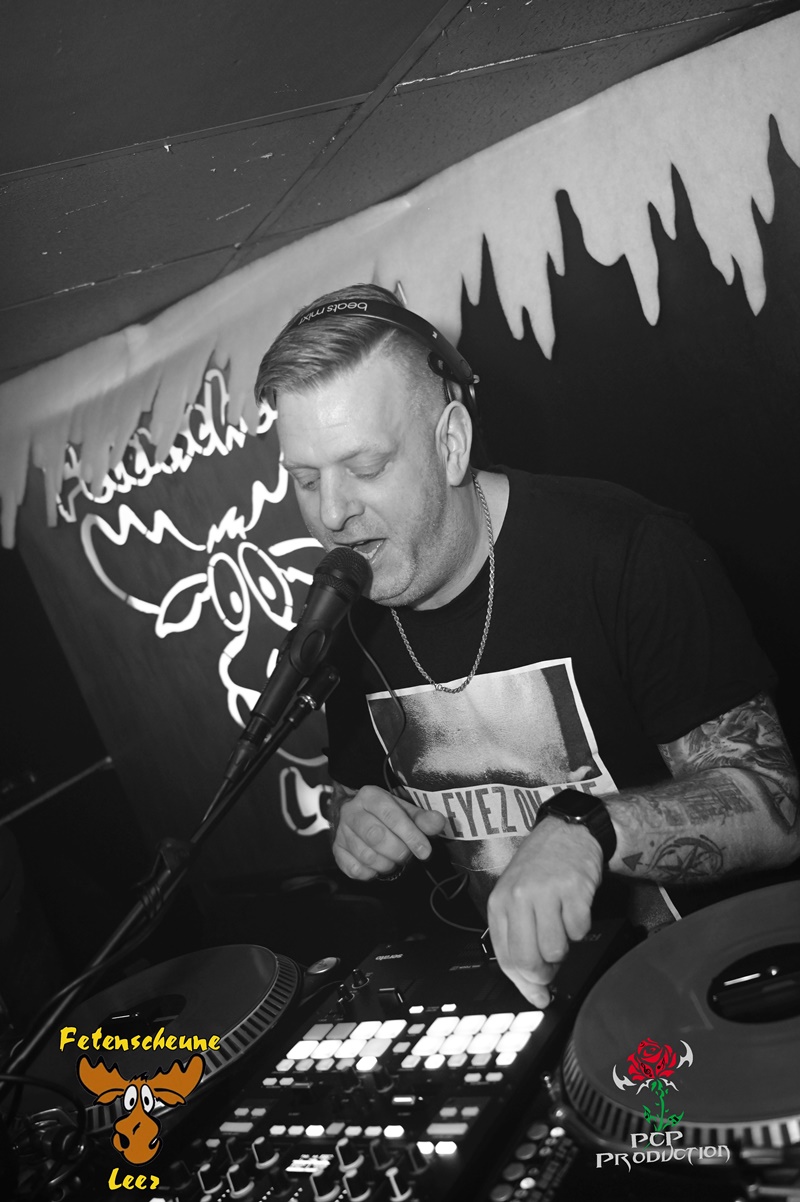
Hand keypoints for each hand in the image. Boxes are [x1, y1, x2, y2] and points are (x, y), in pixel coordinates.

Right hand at [331, 785, 445, 879]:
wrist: (356, 814)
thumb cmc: (385, 814)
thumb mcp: (404, 810)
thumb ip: (422, 818)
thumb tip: (438, 822)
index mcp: (370, 796)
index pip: (391, 816)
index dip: (411, 835)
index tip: (425, 851)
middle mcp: (351, 812)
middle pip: (376, 836)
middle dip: (398, 851)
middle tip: (407, 855)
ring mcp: (341, 832)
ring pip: (366, 855)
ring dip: (386, 864)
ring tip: (393, 860)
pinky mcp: (337, 851)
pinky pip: (354, 870)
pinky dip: (370, 873)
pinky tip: (377, 866)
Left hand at [487, 818, 602, 1006]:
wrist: (566, 832)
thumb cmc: (539, 869)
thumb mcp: (516, 897)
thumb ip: (518, 938)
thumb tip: (533, 987)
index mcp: (499, 903)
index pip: (506, 959)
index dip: (524, 985)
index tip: (538, 996)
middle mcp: (518, 897)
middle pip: (528, 961)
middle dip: (544, 974)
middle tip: (553, 966)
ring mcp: (545, 892)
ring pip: (555, 950)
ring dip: (563, 948)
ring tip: (561, 926)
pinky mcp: (573, 889)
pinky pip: (579, 930)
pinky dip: (580, 927)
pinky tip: (573, 908)